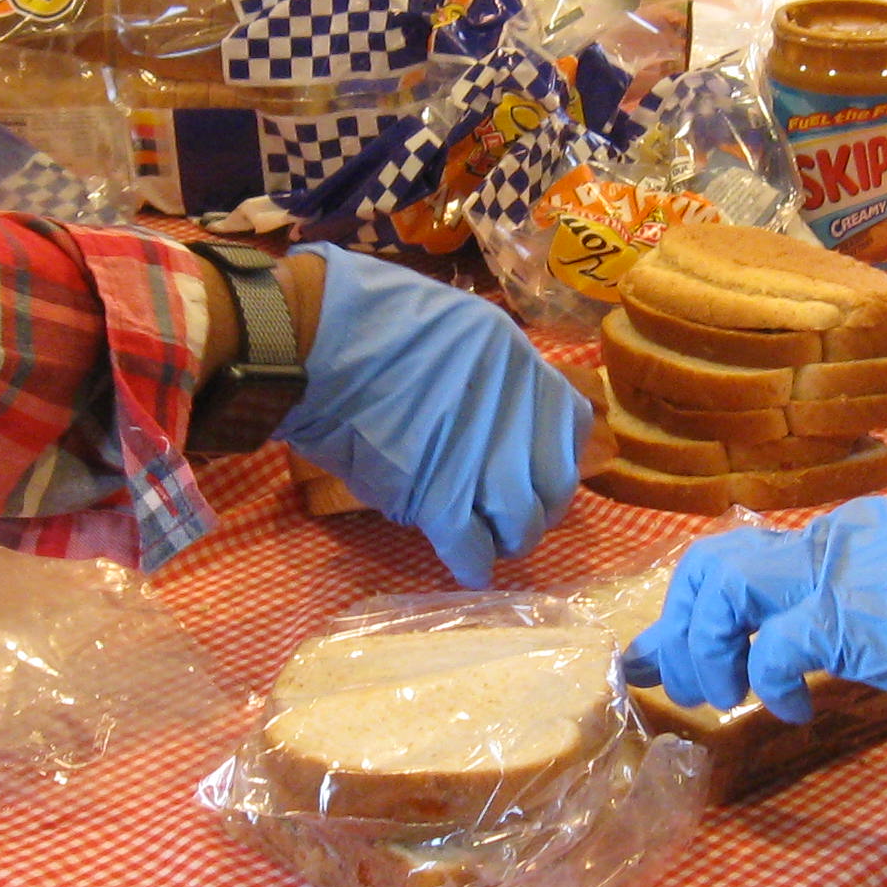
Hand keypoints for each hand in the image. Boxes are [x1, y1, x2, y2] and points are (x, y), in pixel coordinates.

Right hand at [277, 244, 593, 587]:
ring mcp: (479, 454)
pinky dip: (473, 565)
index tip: (536, 472)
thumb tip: (491, 419)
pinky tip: (466, 567)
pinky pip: (473, 548)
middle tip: (510, 517)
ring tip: (487, 541)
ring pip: (521, 522)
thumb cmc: (365, 320)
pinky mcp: (438, 495)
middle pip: (555, 484)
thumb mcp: (454, 324)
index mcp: (518, 361)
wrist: (313, 340)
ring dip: (506, 540)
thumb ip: (485, 373)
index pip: (573, 427)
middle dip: (537, 509)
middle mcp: (512, 409)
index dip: (558, 459)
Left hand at [622, 496, 886, 724]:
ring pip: (721, 587)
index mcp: (830, 542)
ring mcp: (833, 576)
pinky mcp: (849, 614)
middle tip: (684, 685)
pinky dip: (769, 681)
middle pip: (707, 564)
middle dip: (677, 628)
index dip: (682, 609)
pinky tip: (789, 709)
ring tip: (726, 698)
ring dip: (706, 649)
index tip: (651, 654)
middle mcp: (821, 547)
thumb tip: (787, 653)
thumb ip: (840, 612)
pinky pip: (778, 645)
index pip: (733, 561)